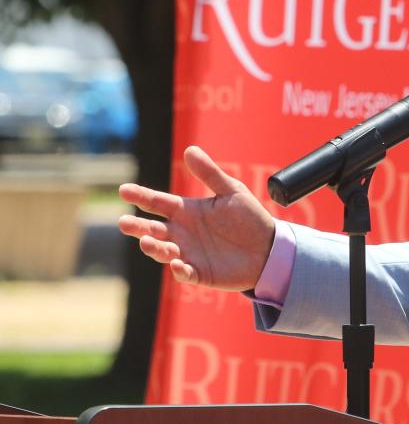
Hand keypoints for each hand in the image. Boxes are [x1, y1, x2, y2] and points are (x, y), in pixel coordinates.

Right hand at [118, 146, 275, 290]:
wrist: (270, 247)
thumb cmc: (249, 217)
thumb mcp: (231, 191)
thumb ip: (210, 174)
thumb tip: (189, 149)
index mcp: (187, 211)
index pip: (158, 203)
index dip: (141, 196)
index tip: (124, 190)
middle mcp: (182, 233)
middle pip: (152, 229)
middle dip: (137, 226)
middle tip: (124, 222)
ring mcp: (188, 254)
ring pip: (162, 252)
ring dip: (154, 248)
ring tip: (147, 241)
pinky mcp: (200, 273)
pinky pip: (184, 273)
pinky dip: (179, 270)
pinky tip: (178, 264)